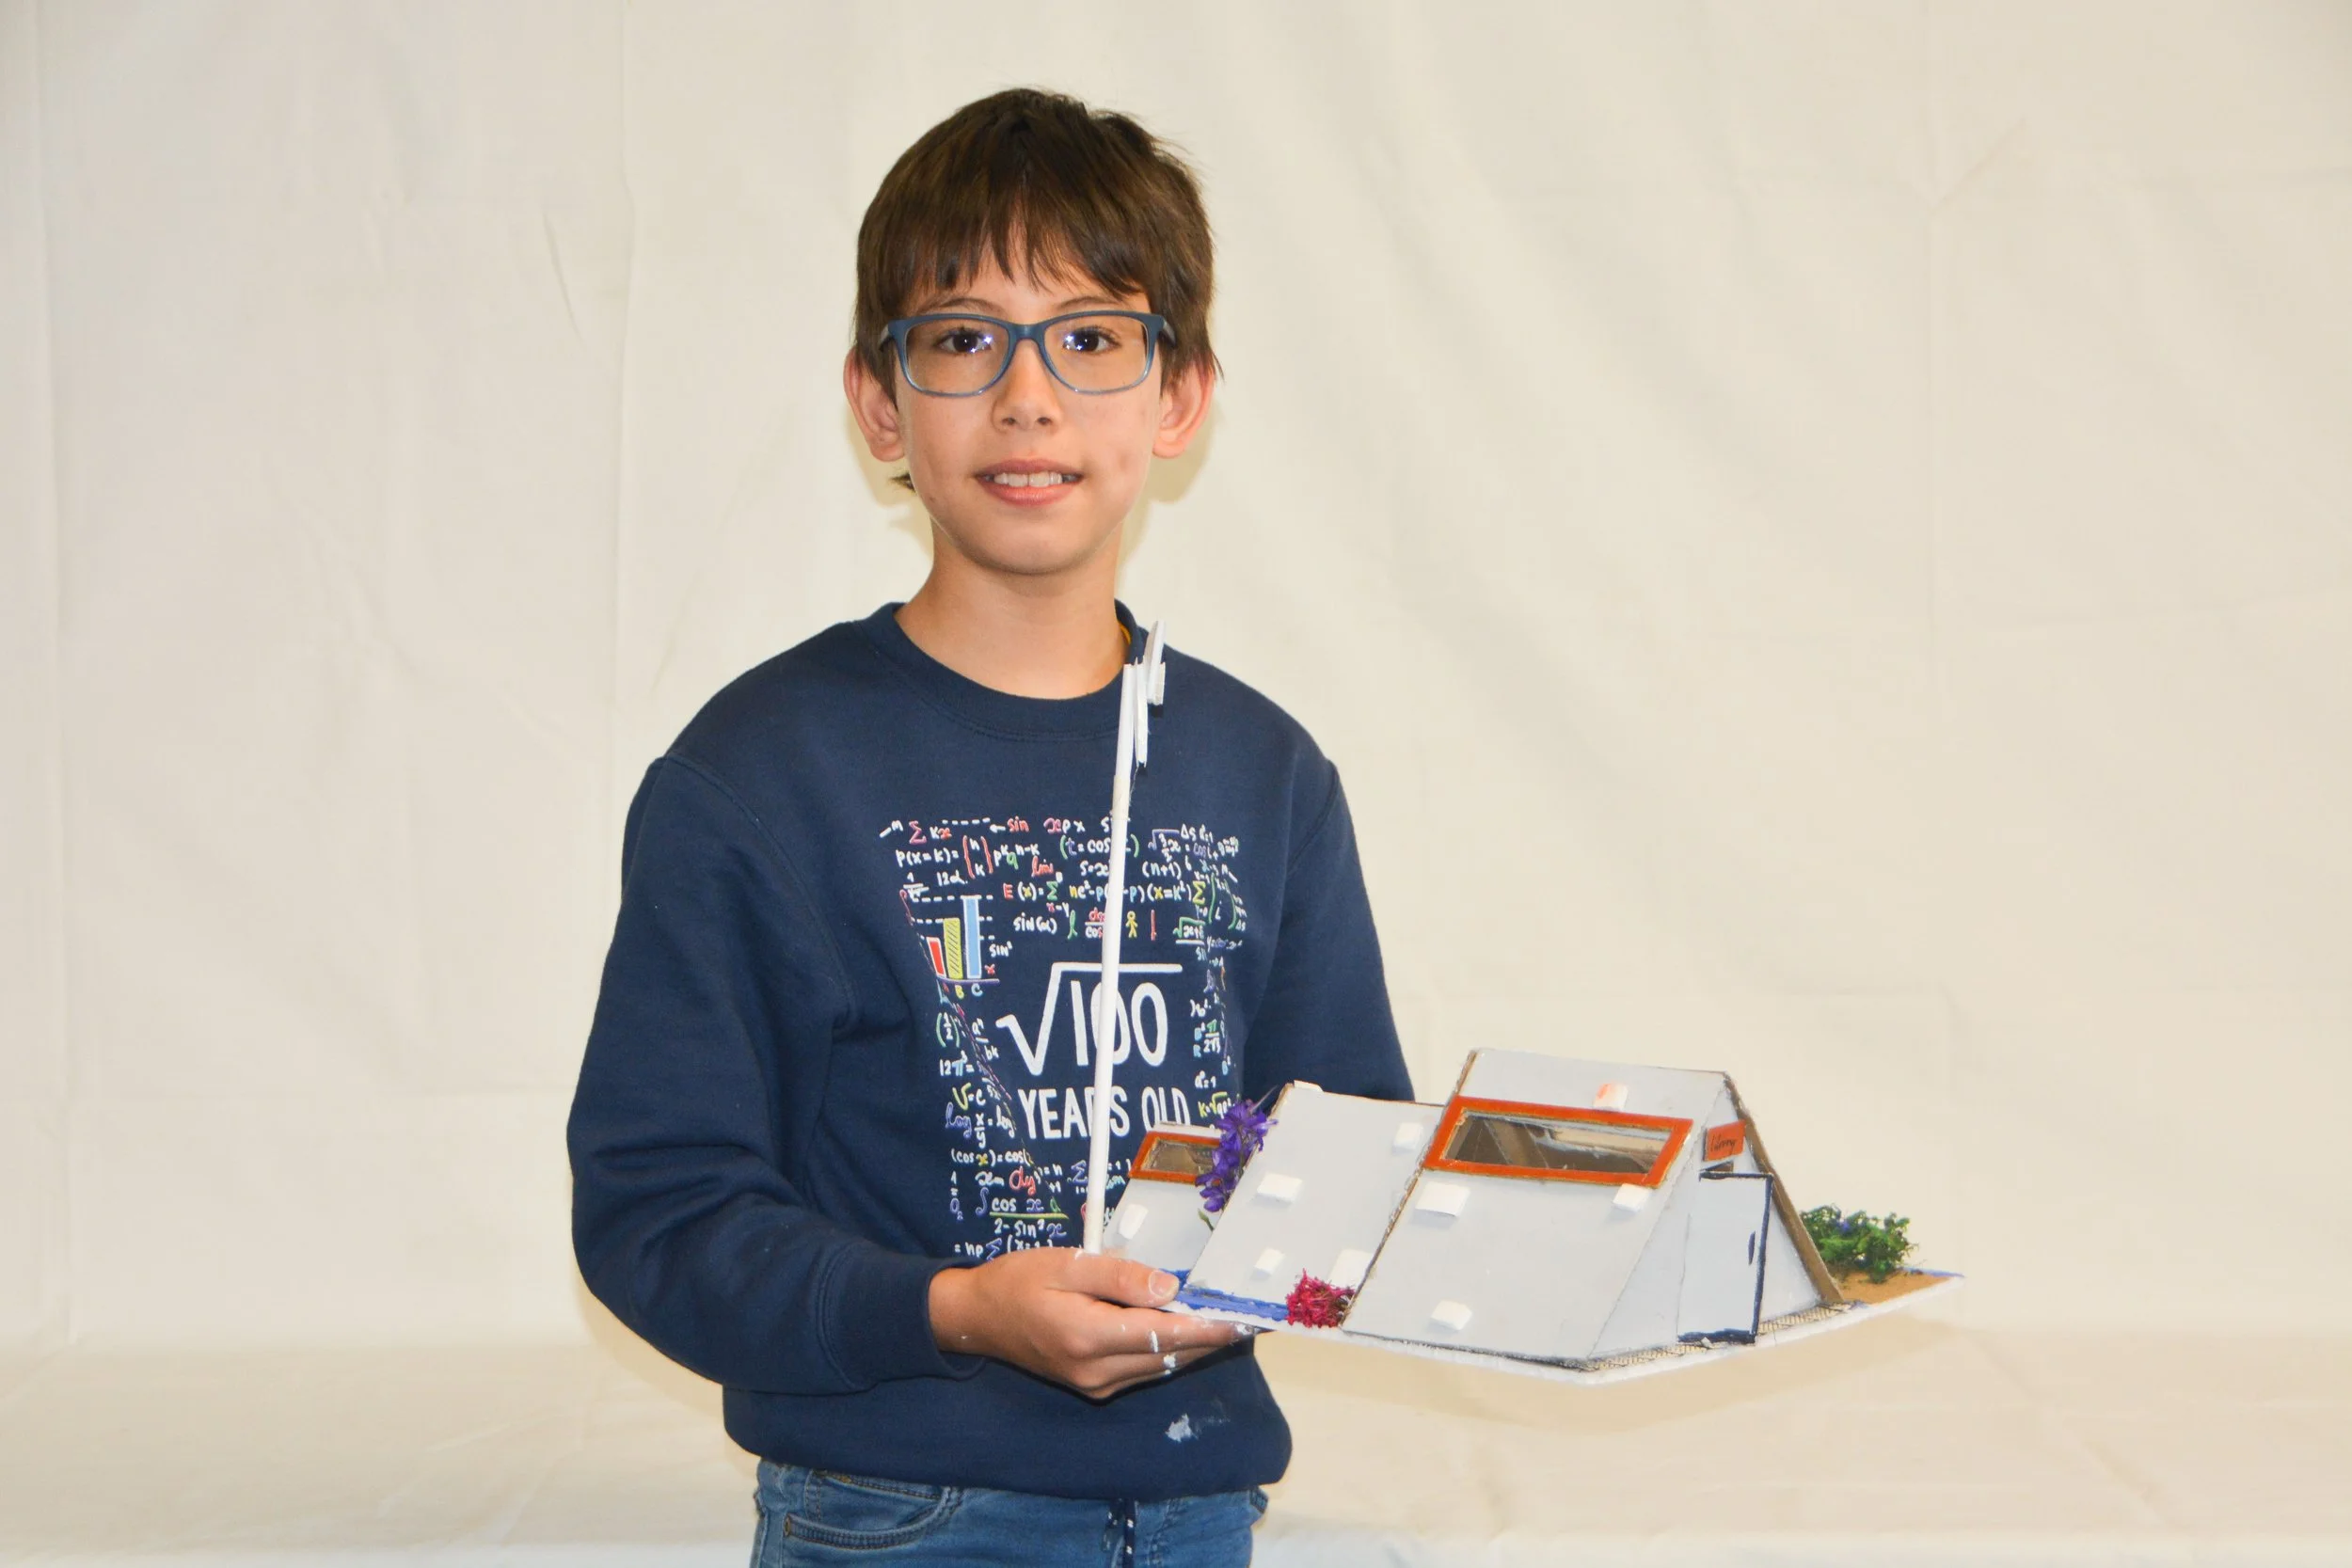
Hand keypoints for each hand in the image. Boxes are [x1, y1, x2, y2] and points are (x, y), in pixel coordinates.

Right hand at [928, 1249, 1246, 1399]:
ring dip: (1194, 1346)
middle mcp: (1096, 1371)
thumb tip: (1170, 1288)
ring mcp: (1095, 1384)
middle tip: (1249, 1314)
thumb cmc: (1018, 1281)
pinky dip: (1169, 1350)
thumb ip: (1119, 1275)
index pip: (1164, 1334)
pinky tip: (1186, 1329)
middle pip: (1170, 1356)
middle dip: (1211, 1337)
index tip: (1244, 1318)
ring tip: (1227, 1319)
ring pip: (1161, 1366)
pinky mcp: (1094, 1386)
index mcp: (1087, 1337)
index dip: (1208, 1327)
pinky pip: (1144, 1369)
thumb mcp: (1066, 1264)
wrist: (977, 1318)